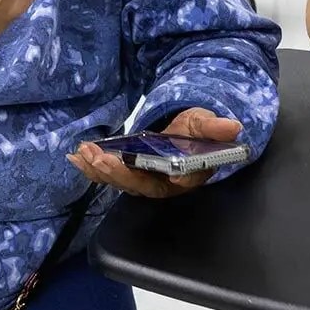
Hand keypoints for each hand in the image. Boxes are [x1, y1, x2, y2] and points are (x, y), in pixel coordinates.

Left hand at [68, 108, 242, 198]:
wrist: (182, 135)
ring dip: (101, 170)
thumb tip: (233, 126)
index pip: (183, 179)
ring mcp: (143, 180)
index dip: (179, 178)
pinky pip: (109, 175)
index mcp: (186, 174)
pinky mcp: (128, 174)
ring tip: (85, 154)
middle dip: (120, 173)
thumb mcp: (204, 124)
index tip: (173, 174)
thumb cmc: (195, 132)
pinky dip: (91, 168)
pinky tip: (76, 157)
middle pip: (142, 185)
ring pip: (122, 182)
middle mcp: (163, 184)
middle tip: (102, 159)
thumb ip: (215, 128)